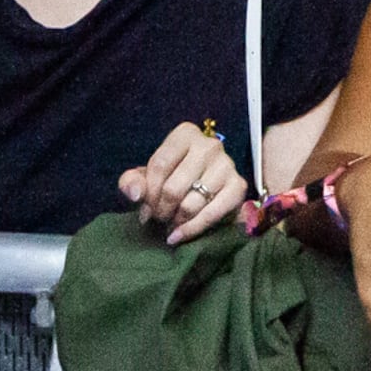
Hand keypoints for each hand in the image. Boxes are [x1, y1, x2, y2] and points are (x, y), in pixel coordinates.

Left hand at [121, 120, 250, 243]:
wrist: (205, 188)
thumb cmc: (171, 178)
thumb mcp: (146, 176)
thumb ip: (132, 181)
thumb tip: (136, 194)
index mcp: (185, 134)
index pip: (159, 165)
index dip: (148, 192)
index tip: (144, 210)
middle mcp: (210, 145)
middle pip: (174, 186)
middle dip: (161, 209)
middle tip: (159, 219)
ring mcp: (227, 165)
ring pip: (192, 203)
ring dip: (176, 220)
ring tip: (170, 225)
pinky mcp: (239, 186)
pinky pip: (212, 214)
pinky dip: (192, 229)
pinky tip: (179, 236)